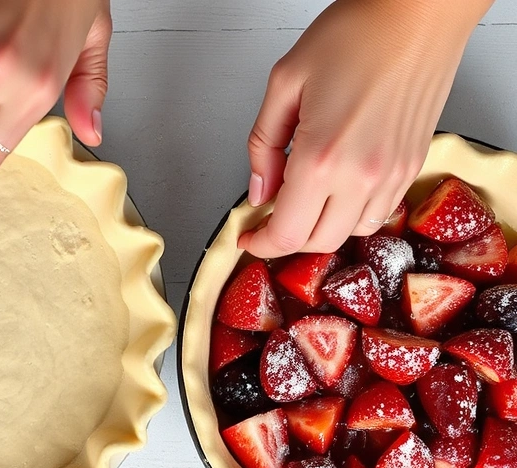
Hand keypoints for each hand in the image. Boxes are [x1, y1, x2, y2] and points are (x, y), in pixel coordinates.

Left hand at [241, 0, 492, 257]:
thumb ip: (264, 145)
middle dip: (288, 238)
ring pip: (352, 232)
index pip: (287, 234)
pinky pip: (381, 211)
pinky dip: (353, 212)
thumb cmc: (356, 34)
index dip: (261, 244)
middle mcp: (362, 175)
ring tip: (304, 199)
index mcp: (322, 158)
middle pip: (319, 242)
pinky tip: (337, 188)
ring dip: (323, 227)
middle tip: (270, 218)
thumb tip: (259, 190)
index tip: (249, 238)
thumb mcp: (284, 83)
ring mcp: (394, 174)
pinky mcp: (414, 165)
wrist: (418, 14)